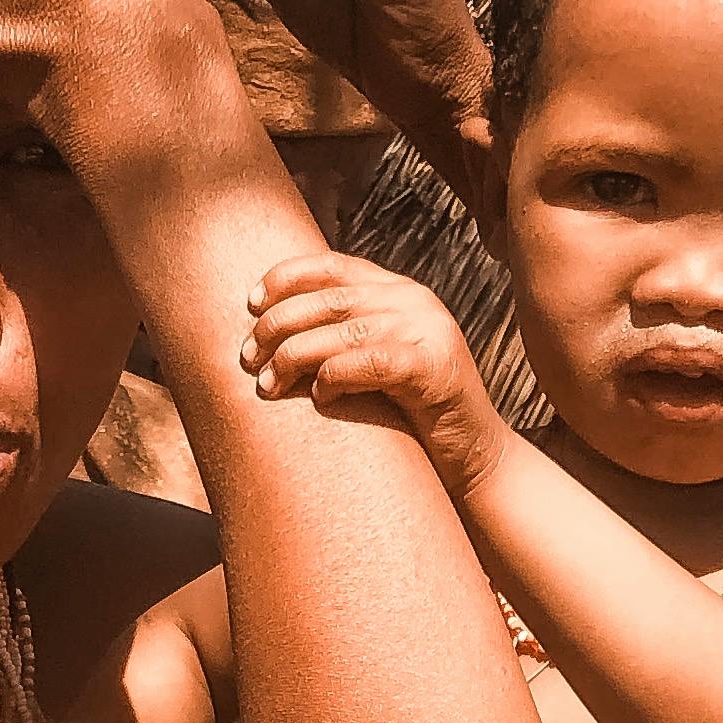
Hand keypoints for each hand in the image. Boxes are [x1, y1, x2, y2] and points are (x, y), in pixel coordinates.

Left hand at [242, 252, 511, 494]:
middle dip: (278, 325)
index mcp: (398, 292)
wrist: (475, 457)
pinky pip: (369, 362)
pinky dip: (334, 377)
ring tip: (266, 383)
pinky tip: (318, 398)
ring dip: (294, 356)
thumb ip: (344, 338)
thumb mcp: (376, 364)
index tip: (250, 303)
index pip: (333, 266)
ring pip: (342, 330)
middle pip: (329, 299)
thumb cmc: (413, 417)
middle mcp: (414, 301)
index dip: (285, 278)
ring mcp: (428, 331)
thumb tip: (275, 331)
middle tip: (247, 357)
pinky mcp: (434, 368)